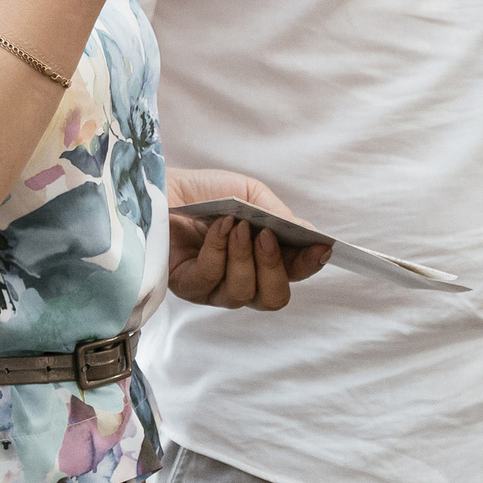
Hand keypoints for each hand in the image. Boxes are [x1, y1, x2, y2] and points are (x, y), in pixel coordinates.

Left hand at [166, 168, 328, 309]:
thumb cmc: (206, 191)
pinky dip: (218, 250)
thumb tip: (308, 234)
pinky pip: (210, 279)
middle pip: (273, 298)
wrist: (161, 185)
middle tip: (265, 236)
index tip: (320, 248)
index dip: (308, 266)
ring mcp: (213, 288)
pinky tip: (218, 228)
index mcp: (262, 259)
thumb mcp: (249, 194)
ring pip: (243, 292)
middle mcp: (241, 279)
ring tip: (237, 225)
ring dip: (243, 256)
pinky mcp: (186, 286)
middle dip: (275, 267)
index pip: (292, 274)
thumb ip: (278, 215)